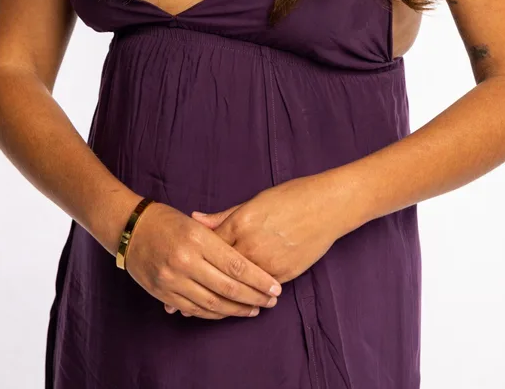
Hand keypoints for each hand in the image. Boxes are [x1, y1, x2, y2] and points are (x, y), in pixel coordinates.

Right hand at [123, 201, 281, 320]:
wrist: (130, 229)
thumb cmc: (167, 220)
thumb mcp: (194, 223)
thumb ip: (220, 239)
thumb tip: (248, 261)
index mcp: (198, 239)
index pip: (236, 265)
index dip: (259, 279)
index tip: (275, 286)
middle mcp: (186, 261)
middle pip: (228, 287)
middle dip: (254, 297)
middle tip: (272, 301)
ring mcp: (173, 280)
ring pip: (212, 303)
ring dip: (237, 309)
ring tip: (254, 309)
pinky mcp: (164, 293)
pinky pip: (194, 310)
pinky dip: (214, 314)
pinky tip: (228, 312)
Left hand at [183, 173, 342, 309]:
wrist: (327, 206)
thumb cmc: (291, 197)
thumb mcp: (254, 200)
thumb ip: (223, 216)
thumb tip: (195, 219)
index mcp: (241, 223)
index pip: (209, 247)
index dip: (192, 261)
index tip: (178, 272)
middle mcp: (251, 246)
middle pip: (219, 271)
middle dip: (199, 286)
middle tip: (178, 302)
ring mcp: (268, 263)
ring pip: (238, 287)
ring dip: (221, 297)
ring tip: (201, 307)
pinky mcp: (283, 275)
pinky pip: (259, 291)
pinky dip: (247, 297)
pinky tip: (235, 303)